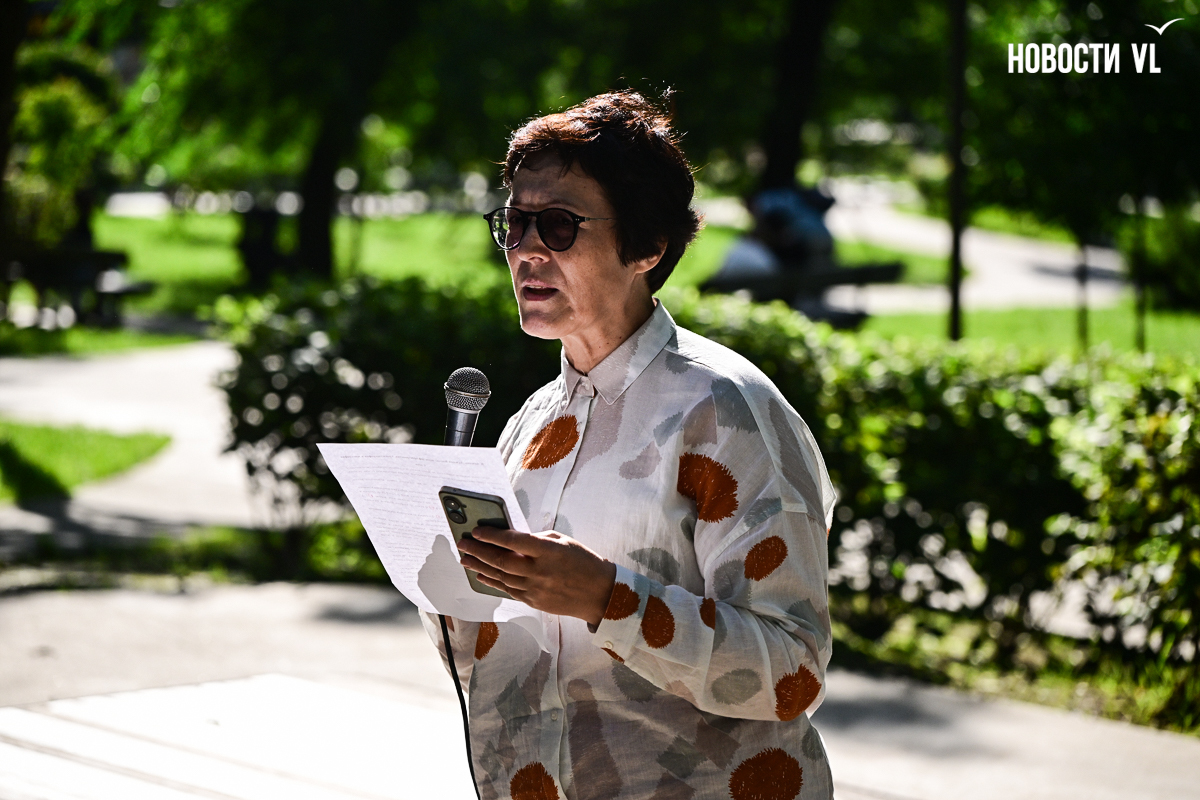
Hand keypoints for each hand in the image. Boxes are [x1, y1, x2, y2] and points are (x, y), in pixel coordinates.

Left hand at [456, 527, 616, 627]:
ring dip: (479, 567)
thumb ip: (537, 539)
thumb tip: (510, 538)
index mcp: (548, 552)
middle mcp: (539, 571)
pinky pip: (507, 590)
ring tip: (465, 559)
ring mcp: (535, 589)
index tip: (476, 530)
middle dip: (478, 551)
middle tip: (462, 543)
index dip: (492, 535)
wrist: (599, 593)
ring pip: (500, 577)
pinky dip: (492, 582)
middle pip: (501, 561)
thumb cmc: (583, 561)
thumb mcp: (563, 541)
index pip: (513, 541)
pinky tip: (481, 575)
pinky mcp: (534, 602)